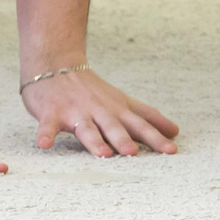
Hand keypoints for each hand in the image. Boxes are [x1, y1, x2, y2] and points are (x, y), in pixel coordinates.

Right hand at [22, 66, 178, 156]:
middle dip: (123, 139)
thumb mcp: (122, 101)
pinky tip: (44, 144)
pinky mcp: (52, 113)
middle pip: (113, 126)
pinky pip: (48, 125)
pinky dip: (45, 134)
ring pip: (86, 128)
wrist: (55, 64)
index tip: (171, 150)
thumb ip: (146, 117)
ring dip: (94, 141)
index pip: (139, 124)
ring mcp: (75, 111)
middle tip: (133, 152)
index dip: (155, 137)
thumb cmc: (92, 90)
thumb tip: (175, 131)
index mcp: (116, 109)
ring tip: (102, 154)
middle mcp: (99, 111)